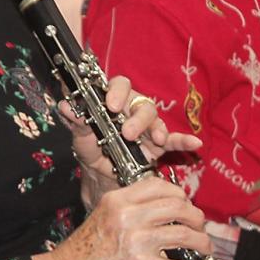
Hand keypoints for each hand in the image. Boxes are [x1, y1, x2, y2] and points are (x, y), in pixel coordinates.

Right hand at [32, 177, 212, 259]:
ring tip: (203, 249)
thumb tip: (165, 206)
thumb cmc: (85, 246)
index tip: (185, 205)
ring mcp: (136, 240)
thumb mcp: (103, 213)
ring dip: (200, 243)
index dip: (180, 195)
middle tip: (198, 227)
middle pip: (178, 207)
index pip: (160, 186)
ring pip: (183, 234)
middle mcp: (128, 215)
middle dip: (196, 218)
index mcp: (119, 199)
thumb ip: (131, 206)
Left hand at [60, 77, 201, 198]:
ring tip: (150, 140)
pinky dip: (185, 141)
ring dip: (153, 128)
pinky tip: (195, 143)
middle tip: (127, 132)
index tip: (110, 105)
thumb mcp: (80, 135)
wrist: (100, 174)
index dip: (117, 91)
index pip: (119, 85)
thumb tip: (64, 106)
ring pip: (155, 119)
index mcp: (114, 101)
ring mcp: (147, 127)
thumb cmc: (91, 147)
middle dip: (136, 117)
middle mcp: (133, 110)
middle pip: (142, 103)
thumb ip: (76, 120)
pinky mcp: (158, 145)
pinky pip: (174, 140)